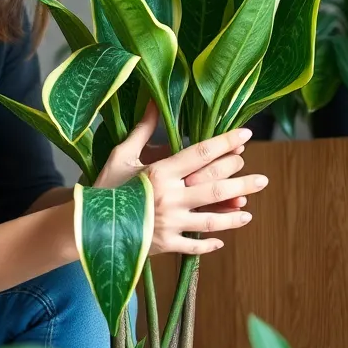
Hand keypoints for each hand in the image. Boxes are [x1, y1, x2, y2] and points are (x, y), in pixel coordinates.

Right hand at [95, 102, 267, 255]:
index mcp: (160, 172)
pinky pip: (194, 246)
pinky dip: (209, 244)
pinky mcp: (166, 245)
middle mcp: (170, 197)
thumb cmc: (104, 187)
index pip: (200, 153)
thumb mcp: (122, 155)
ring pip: (212, 219)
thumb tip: (153, 101)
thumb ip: (143, 130)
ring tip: (249, 210)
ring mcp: (170, 223)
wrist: (86, 226)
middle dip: (240, 180)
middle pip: (215, 186)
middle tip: (260, 178)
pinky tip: (221, 240)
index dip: (225, 143)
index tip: (246, 135)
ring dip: (233, 215)